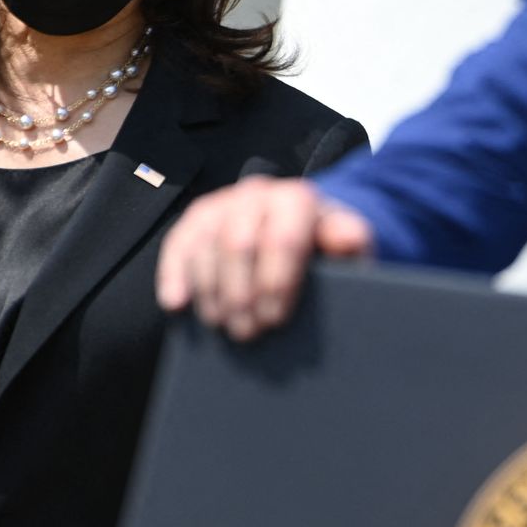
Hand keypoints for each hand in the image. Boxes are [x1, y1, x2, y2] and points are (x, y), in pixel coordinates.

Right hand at [156, 176, 373, 339]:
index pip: (282, 238)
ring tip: (224, 326)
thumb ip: (350, 241)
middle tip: (248, 332)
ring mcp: (224, 203)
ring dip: (211, 293)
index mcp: (296, 199)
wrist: (300, 229)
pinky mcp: (197, 219)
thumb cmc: (324, 246)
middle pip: (238, 244)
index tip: (276, 319)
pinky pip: (178, 245)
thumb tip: (351, 237)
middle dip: (241, 294)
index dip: (277, 282)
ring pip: (206, 247)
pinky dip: (174, 276)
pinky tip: (176, 304)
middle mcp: (256, 193)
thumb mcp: (346, 246)